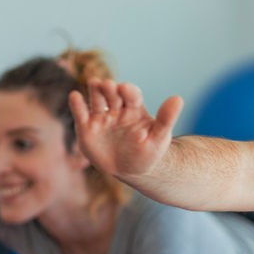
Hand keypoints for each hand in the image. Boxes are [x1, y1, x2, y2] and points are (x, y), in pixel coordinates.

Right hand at [68, 78, 183, 178]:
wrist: (130, 170)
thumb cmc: (147, 153)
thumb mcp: (159, 138)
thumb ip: (166, 119)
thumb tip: (178, 98)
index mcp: (134, 108)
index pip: (131, 95)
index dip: (128, 91)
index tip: (125, 89)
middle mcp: (116, 109)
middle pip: (112, 94)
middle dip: (110, 89)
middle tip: (109, 85)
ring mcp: (101, 117)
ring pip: (97, 100)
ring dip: (95, 91)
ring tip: (95, 83)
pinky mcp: (86, 127)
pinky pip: (81, 114)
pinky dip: (77, 104)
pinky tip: (75, 96)